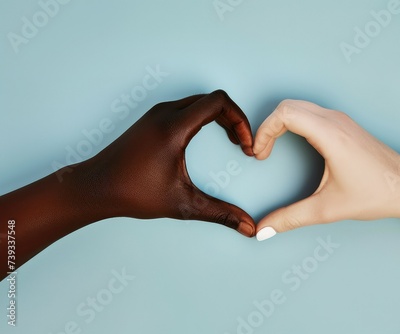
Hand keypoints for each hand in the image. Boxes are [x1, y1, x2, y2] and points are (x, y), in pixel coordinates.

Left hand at [73, 90, 255, 235]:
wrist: (95, 187)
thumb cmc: (133, 193)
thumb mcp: (183, 204)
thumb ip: (220, 214)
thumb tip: (248, 228)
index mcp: (174, 127)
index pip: (220, 102)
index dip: (241, 120)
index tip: (245, 145)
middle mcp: (166, 113)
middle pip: (213, 99)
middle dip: (234, 119)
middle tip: (242, 144)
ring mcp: (157, 113)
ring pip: (200, 102)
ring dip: (220, 118)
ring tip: (232, 141)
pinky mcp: (152, 119)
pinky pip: (187, 108)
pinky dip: (205, 118)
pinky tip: (208, 139)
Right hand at [252, 99, 399, 238]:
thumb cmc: (375, 194)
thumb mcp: (327, 209)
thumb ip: (291, 218)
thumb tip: (263, 230)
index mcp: (330, 134)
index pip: (284, 113)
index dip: (264, 131)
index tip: (259, 155)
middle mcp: (335, 120)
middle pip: (288, 106)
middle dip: (268, 126)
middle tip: (262, 152)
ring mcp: (341, 120)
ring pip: (299, 106)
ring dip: (280, 124)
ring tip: (272, 149)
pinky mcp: (344, 124)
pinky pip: (310, 113)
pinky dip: (293, 123)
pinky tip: (292, 144)